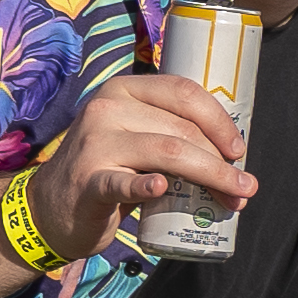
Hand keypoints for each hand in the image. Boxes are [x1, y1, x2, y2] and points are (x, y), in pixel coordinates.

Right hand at [29, 68, 253, 256]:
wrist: (52, 208)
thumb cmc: (109, 170)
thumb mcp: (135, 138)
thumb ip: (170, 133)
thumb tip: (233, 154)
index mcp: (123, 89)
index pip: (183, 92)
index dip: (219, 120)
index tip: (239, 150)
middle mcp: (107, 108)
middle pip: (181, 128)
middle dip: (222, 161)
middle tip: (244, 188)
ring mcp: (94, 143)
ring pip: (167, 153)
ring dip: (210, 177)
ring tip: (234, 200)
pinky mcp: (87, 181)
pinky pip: (122, 181)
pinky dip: (145, 186)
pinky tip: (161, 189)